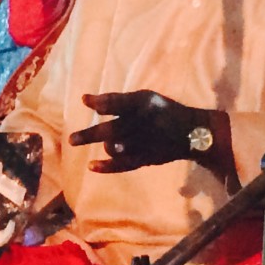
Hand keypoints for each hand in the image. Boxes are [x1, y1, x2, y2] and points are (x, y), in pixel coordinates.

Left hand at [70, 90, 222, 172]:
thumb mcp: (146, 98)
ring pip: (118, 148)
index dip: (101, 102)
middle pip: (113, 130)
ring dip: (106, 147)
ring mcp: (146, 143)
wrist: (193, 133)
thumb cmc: (162, 111)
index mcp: (144, 104)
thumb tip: (86, 101)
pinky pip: (125, 165)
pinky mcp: (148, 158)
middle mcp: (144, 123)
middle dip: (90, 135)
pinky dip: (108, 166)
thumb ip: (119, 100)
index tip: (84, 100)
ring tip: (104, 143)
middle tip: (71, 140)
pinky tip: (91, 166)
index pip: (119, 102)